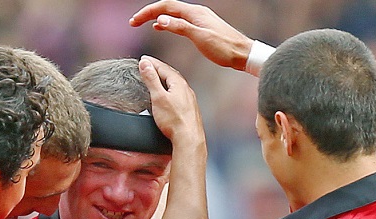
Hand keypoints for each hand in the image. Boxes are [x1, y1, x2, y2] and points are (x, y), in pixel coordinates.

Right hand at [130, 1, 252, 70]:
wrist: (242, 54)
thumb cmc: (224, 48)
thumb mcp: (200, 38)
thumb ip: (180, 28)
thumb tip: (160, 20)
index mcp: (195, 13)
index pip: (166, 6)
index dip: (148, 12)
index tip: (134, 21)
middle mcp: (196, 13)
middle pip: (167, 8)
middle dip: (149, 13)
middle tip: (133, 22)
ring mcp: (198, 19)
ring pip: (172, 14)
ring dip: (156, 17)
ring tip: (142, 23)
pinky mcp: (200, 27)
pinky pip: (179, 20)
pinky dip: (167, 22)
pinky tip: (161, 27)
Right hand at [137, 55, 202, 146]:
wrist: (188, 139)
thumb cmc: (174, 120)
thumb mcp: (158, 97)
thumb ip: (151, 79)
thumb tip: (145, 64)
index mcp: (179, 83)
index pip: (163, 67)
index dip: (151, 63)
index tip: (143, 59)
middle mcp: (186, 89)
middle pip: (170, 75)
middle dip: (158, 69)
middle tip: (148, 66)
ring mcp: (189, 100)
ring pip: (175, 85)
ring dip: (165, 80)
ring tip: (157, 78)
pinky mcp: (189, 110)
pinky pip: (179, 94)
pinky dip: (170, 90)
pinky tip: (168, 96)